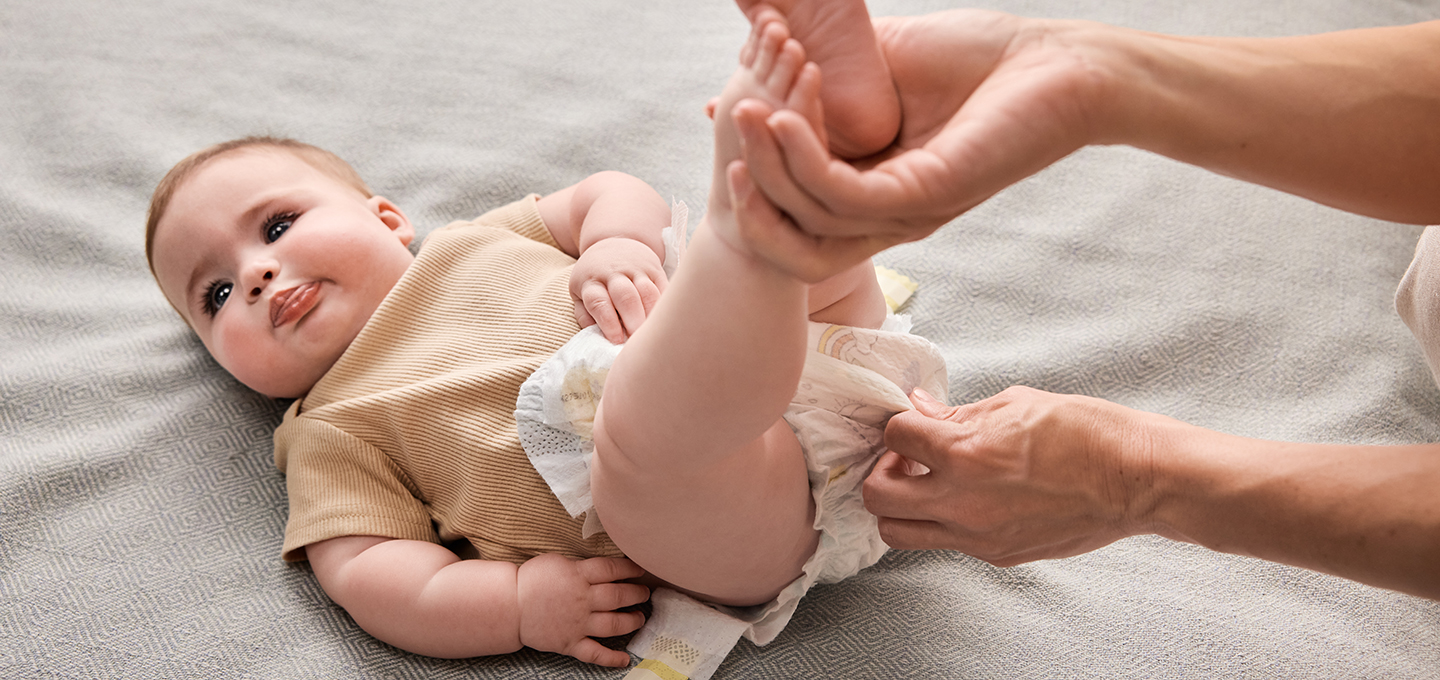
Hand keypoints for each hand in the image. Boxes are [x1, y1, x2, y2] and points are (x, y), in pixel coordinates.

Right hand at [516, 554, 649, 666]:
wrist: (509, 605)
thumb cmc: (531, 579)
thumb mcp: (558, 561)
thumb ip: (581, 565)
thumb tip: (604, 567)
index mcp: (579, 575)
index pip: (613, 569)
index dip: (631, 568)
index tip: (641, 569)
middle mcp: (583, 600)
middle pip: (619, 595)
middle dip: (637, 594)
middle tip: (644, 593)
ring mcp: (578, 624)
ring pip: (614, 624)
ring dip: (632, 622)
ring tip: (639, 618)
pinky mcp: (570, 643)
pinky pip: (595, 653)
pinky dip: (612, 658)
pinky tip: (625, 659)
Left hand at [570, 237, 666, 342]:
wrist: (614, 242)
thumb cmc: (595, 277)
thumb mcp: (580, 292)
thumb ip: (585, 315)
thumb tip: (597, 337)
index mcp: (592, 282)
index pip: (599, 302)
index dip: (608, 322)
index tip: (617, 339)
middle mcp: (613, 273)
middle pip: (626, 297)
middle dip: (633, 320)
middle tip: (638, 339)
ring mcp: (636, 269)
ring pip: (647, 292)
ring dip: (651, 314)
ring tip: (653, 333)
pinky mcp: (654, 269)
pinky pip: (663, 287)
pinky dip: (666, 305)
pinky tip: (665, 320)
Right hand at [735, 10, 1106, 278]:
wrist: (1059, 65)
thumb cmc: (981, 61)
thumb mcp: (881, 63)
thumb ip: (824, 72)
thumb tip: (765, 48)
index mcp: (873, 191)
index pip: (792, 206)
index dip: (752, 169)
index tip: (726, 111)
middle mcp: (885, 216)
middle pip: (789, 231)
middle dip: (748, 179)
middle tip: (728, 116)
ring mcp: (904, 214)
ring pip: (807, 218)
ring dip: (768, 165)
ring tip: (745, 109)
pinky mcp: (925, 198)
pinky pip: (843, 196)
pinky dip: (804, 159)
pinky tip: (785, 116)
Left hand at [863, 386, 1157, 565]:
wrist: (1134, 480)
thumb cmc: (1085, 432)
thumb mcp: (1015, 404)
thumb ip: (958, 414)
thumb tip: (922, 409)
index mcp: (964, 454)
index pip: (893, 435)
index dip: (901, 424)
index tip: (917, 424)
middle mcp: (961, 501)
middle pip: (877, 497)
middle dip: (883, 471)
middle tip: (910, 458)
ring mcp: (977, 535)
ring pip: (899, 533)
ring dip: (901, 506)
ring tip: (929, 484)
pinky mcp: (996, 554)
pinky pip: (944, 543)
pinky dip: (941, 521)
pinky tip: (966, 498)